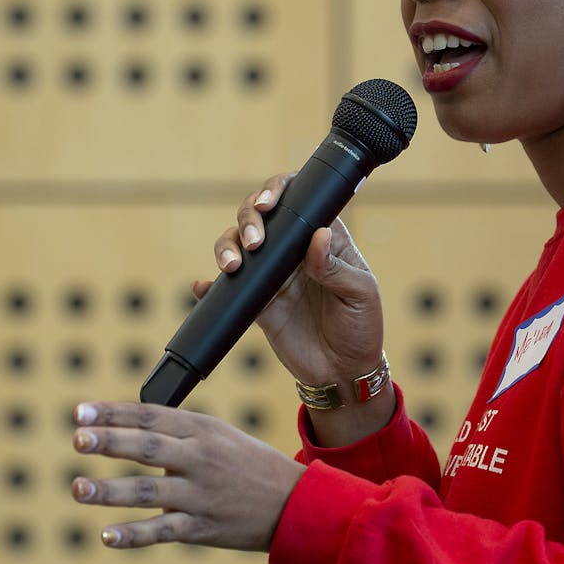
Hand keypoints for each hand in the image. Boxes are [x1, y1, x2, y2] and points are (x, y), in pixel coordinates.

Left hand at [70, 400, 305, 551]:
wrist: (295, 504)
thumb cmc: (251, 465)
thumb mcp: (220, 434)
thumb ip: (178, 431)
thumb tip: (128, 425)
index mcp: (202, 430)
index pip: (150, 416)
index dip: (113, 413)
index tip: (79, 412)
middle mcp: (200, 458)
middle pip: (147, 447)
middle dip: (109, 442)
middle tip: (77, 439)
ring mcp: (200, 494)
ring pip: (147, 490)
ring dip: (109, 490)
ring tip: (77, 488)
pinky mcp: (202, 528)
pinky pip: (162, 531)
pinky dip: (133, 535)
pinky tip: (106, 535)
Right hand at [199, 173, 385, 387]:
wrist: (343, 373)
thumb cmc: (361, 327)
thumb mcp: (361, 294)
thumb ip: (336, 268)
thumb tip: (317, 236)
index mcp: (323, 238)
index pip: (297, 200)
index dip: (277, 190)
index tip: (268, 202)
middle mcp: (293, 250)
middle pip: (259, 217)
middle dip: (247, 219)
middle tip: (254, 242)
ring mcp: (272, 275)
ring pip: (237, 246)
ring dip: (227, 246)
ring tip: (232, 265)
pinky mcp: (256, 302)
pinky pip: (226, 289)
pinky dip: (210, 285)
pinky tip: (203, 286)